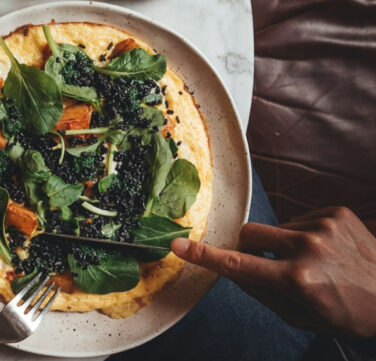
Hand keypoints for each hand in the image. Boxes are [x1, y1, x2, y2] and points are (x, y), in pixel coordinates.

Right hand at [172, 206, 375, 337]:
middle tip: (270, 265)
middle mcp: (308, 248)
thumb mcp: (303, 316)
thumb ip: (264, 293)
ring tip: (317, 263)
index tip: (178, 246)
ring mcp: (324, 227)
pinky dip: (306, 234)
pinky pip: (301, 219)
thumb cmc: (351, 313)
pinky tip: (330, 251)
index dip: (204, 256)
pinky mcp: (336, 213)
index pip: (239, 265)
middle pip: (250, 234)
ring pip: (277, 228)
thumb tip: (234, 270)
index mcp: (298, 280)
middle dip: (250, 247)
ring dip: (284, 243)